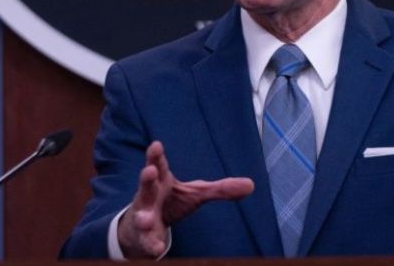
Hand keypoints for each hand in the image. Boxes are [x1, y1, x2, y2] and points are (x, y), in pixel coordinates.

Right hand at [117, 140, 253, 258]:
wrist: (145, 225)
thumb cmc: (171, 201)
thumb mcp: (196, 193)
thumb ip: (220, 189)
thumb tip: (251, 184)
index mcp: (162, 180)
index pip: (159, 165)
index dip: (156, 155)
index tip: (156, 145)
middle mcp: (149, 196)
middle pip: (146, 186)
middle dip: (147, 178)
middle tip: (149, 171)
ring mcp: (144, 215)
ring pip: (142, 215)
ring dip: (143, 216)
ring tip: (146, 218)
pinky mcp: (143, 236)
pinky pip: (146, 240)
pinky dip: (151, 244)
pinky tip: (157, 247)